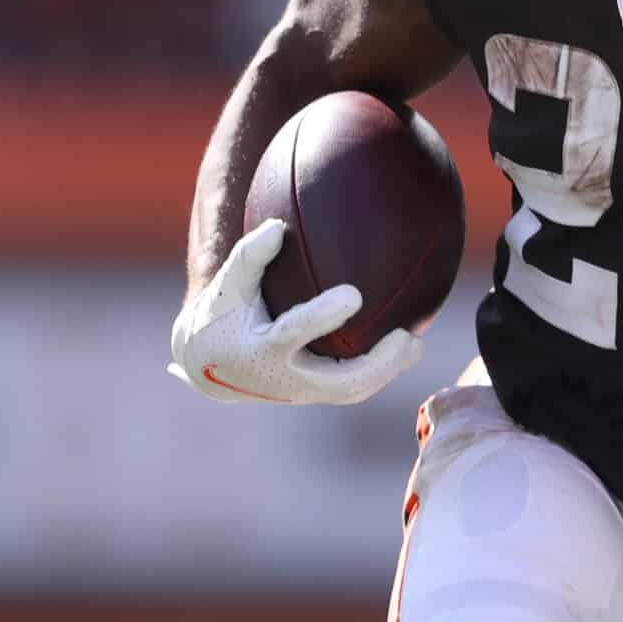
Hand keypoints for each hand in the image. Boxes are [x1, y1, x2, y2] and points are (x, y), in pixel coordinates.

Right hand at [167, 219, 419, 405]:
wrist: (209, 365)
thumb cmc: (221, 315)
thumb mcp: (227, 284)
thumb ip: (249, 256)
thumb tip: (278, 227)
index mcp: (260, 349)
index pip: (294, 334)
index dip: (323, 316)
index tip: (354, 294)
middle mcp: (284, 378)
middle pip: (338, 383)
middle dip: (376, 364)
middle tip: (405, 336)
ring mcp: (301, 392)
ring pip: (351, 391)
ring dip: (386, 371)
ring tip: (413, 343)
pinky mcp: (314, 394)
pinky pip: (352, 388)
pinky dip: (379, 372)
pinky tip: (404, 348)